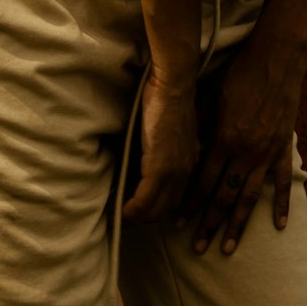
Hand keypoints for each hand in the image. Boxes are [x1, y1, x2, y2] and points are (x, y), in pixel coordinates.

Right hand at [121, 73, 198, 225]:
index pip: (174, 199)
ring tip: (118, 219)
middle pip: (164, 209)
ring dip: (135, 218)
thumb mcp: (172, 132)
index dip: (156, 210)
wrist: (173, 86)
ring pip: (154, 209)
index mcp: (189, 164)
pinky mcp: (159, 168)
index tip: (139, 214)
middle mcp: (185, 172)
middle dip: (144, 219)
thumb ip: (164, 150)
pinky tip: (118, 213)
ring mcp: (173, 172)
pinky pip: (143, 200)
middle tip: (124, 219)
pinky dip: (130, 210)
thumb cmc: (169, 100)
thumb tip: (146, 161)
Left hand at [182, 36, 305, 254]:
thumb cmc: (240, 73)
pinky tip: (278, 226)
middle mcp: (246, 153)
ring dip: (238, 224)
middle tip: (197, 248)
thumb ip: (202, 127)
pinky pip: (282, 183)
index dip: (189, 203)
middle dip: (209, 223)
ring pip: (250, 197)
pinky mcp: (283, 148)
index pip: (203, 181)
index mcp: (224, 139)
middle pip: (224, 196)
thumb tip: (186, 150)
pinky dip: (281, 206)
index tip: (176, 222)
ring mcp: (267, 153)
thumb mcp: (212, 97)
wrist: (277, 59)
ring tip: (228, 247)